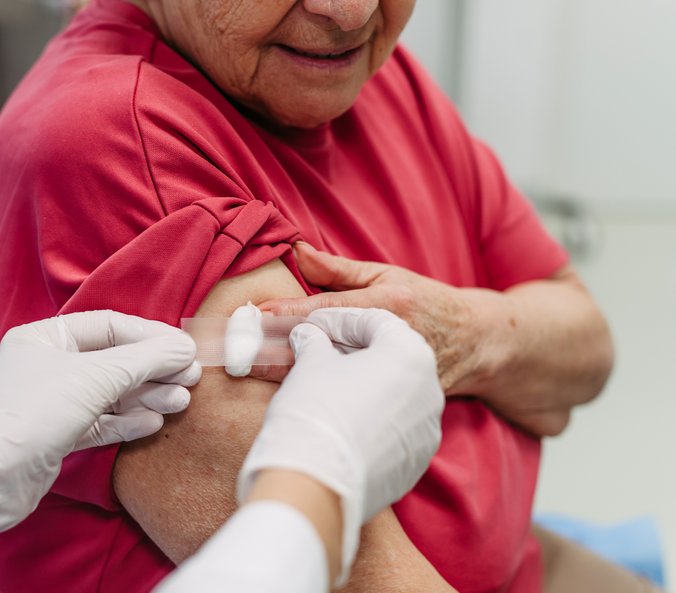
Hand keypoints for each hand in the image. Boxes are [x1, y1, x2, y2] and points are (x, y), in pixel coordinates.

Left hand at [0, 311, 200, 534]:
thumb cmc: (35, 413)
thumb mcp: (96, 376)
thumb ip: (144, 359)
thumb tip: (184, 347)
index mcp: (45, 338)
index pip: (109, 327)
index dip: (150, 336)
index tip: (185, 347)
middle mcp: (48, 365)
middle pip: (114, 361)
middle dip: (154, 369)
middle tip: (190, 377)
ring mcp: (53, 402)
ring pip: (111, 394)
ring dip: (147, 396)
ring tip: (180, 401)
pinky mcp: (58, 435)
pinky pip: (101, 422)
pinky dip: (128, 422)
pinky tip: (153, 422)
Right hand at [237, 307, 443, 584]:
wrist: (316, 487)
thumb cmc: (316, 412)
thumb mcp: (310, 362)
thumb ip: (313, 341)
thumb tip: (309, 337)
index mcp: (409, 352)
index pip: (374, 322)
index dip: (338, 320)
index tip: (313, 326)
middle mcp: (429, 389)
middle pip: (390, 357)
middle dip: (355, 353)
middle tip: (320, 353)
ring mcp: (426, 429)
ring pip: (394, 395)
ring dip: (365, 388)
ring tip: (328, 391)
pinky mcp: (415, 462)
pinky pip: (393, 429)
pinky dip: (371, 420)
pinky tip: (340, 424)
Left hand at [261, 242, 483, 392]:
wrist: (475, 344)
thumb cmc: (425, 302)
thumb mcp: (385, 275)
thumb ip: (336, 270)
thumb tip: (294, 250)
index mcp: (389, 306)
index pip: (328, 310)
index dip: (288, 315)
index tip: (254, 317)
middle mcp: (390, 341)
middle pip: (324, 348)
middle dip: (277, 349)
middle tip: (239, 351)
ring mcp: (393, 374)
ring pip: (332, 378)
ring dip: (288, 376)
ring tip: (249, 370)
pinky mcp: (395, 400)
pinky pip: (348, 398)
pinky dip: (317, 396)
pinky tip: (286, 396)